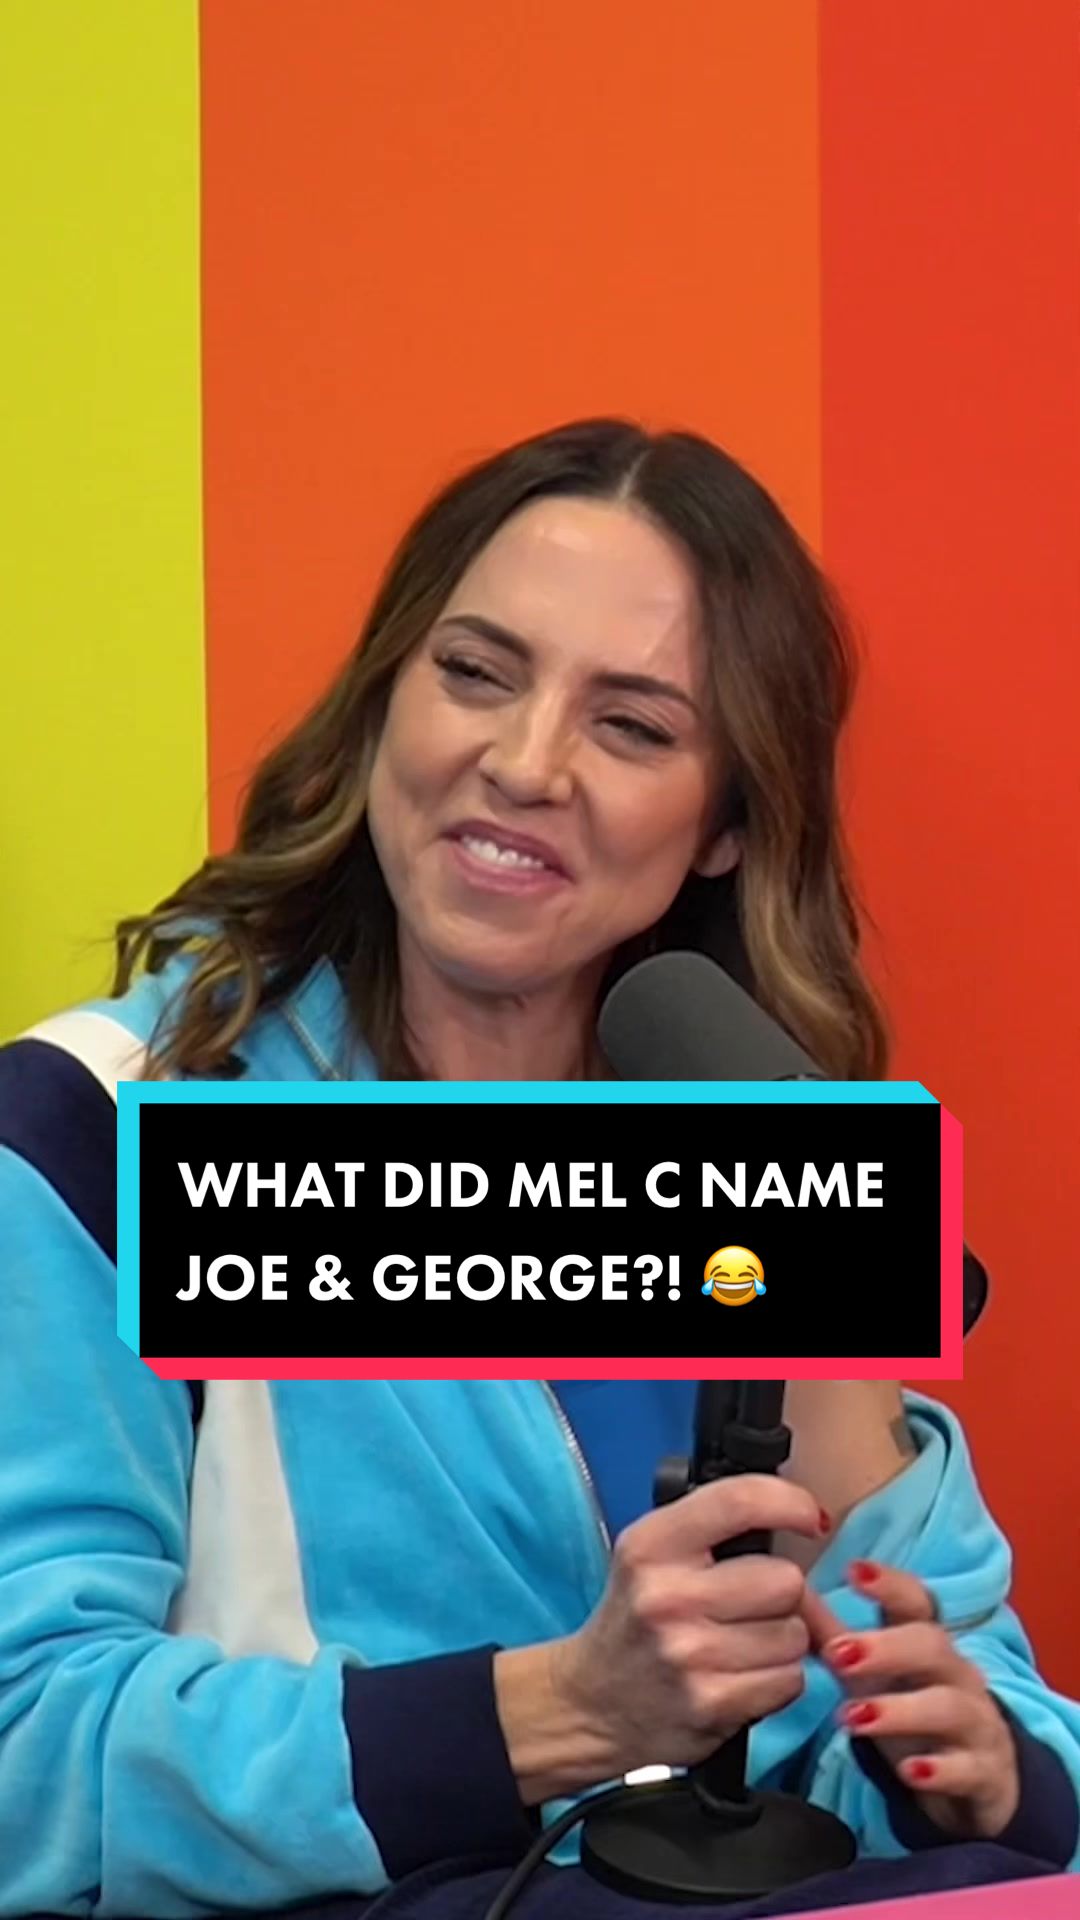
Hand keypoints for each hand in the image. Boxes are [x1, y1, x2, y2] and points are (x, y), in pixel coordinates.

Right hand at [547, 1476, 830, 1780]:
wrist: (591, 1704)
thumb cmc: (638, 1621)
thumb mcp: (657, 1559)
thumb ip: (723, 1537)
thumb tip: (814, 1530)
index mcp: (651, 1544)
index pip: (738, 1502)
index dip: (789, 1502)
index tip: (809, 1517)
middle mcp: (666, 1594)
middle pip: (785, 1580)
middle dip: (784, 1593)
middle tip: (756, 1604)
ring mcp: (688, 1653)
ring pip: (795, 1634)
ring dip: (784, 1641)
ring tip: (744, 1645)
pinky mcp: (710, 1703)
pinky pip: (788, 1681)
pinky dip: (778, 1681)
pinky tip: (743, 1677)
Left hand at [811, 1560, 1020, 1838]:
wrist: (982, 1784)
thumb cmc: (916, 1718)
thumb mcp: (875, 1679)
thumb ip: (834, 1637)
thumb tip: (787, 1591)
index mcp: (927, 1644)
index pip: (916, 1602)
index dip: (890, 1583)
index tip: (853, 1570)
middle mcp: (957, 1675)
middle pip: (933, 1645)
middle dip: (886, 1647)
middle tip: (838, 1654)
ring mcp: (976, 1724)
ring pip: (949, 1706)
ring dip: (901, 1711)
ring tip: (854, 1718)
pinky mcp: (987, 1774)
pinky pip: (968, 1769)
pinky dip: (941, 1770)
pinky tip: (911, 1772)